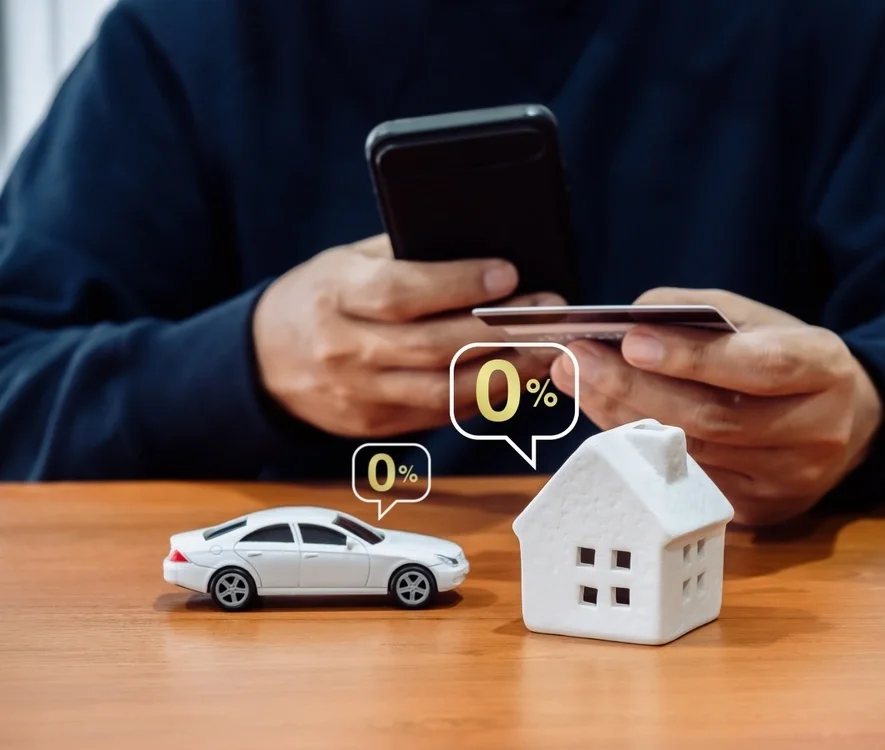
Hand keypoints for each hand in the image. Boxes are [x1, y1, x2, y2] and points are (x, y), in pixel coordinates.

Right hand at [253, 234, 563, 436]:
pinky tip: (513, 378)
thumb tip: (480, 247)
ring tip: (544, 351)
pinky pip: (437, 415)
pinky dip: (480, 398)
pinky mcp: (373, 425)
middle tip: (548, 314)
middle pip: (432, 347)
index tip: (509, 274)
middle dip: (499, 331)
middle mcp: (344, 349)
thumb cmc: (318, 297)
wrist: (264, 361)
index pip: (401, 293)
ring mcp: (358, 394)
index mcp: (335, 295)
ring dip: (502, 374)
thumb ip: (404, 254)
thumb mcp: (346, 261)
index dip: (458, 285)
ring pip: (441, 391)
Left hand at [549, 288, 883, 525]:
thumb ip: (701, 313)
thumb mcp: (760, 320)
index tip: (630, 341)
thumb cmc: (789, 360)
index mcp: (826, 370)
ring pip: (692, 456)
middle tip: (579, 361)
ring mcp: (787, 481)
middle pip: (713, 419)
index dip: (692, 357)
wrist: (845, 421)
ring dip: (624, 419)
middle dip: (634, 389)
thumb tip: (631, 321)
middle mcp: (815, 433)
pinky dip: (641, 450)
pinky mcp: (760, 511)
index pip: (758, 367)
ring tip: (581, 383)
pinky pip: (687, 482)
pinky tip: (608, 419)